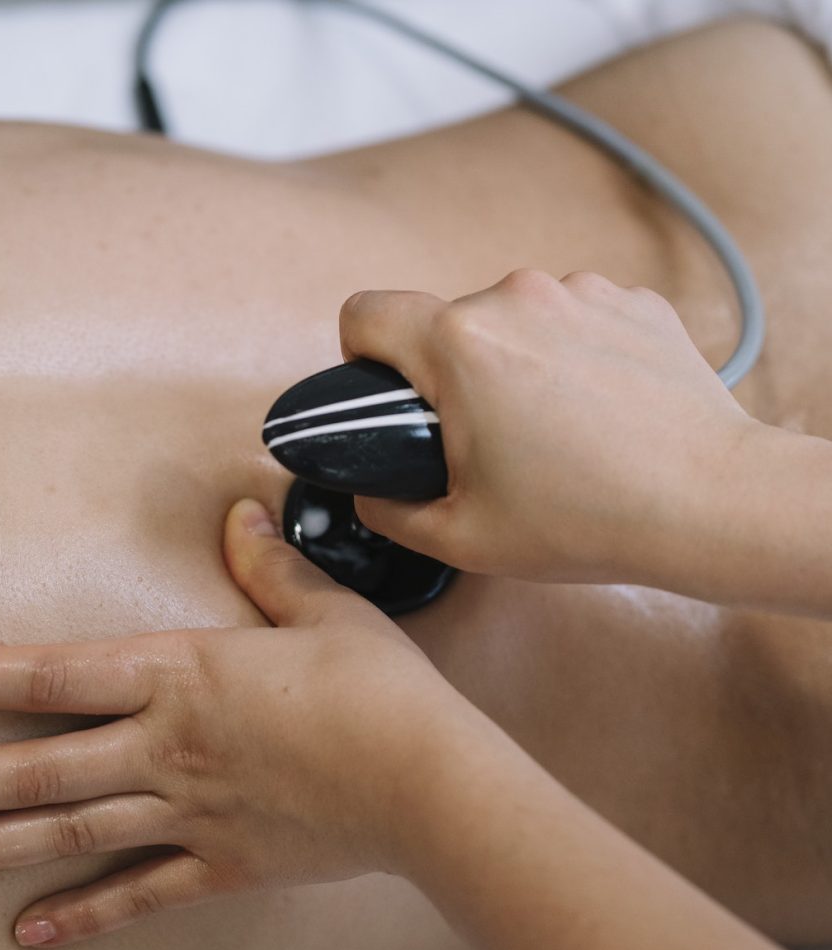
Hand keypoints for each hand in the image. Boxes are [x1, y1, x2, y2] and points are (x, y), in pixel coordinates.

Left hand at [0, 501, 469, 947]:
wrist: (427, 783)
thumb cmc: (379, 693)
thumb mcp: (327, 614)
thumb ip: (272, 566)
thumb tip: (242, 514)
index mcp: (185, 675)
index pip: (54, 674)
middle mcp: (168, 747)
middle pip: (37, 766)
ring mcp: (189, 811)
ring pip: (69, 833)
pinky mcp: (222, 862)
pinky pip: (141, 894)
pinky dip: (85, 917)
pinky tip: (31, 935)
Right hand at [340, 270, 756, 582]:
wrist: (709, 504)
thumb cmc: (587, 519)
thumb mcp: (461, 538)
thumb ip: (389, 510)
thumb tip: (370, 489)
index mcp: (460, 345)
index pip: (365, 312)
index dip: (361, 355)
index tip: (389, 394)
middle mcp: (515, 296)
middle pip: (445, 324)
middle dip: (452, 377)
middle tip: (489, 444)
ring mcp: (581, 291)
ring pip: (512, 320)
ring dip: (515, 363)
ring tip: (555, 430)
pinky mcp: (632, 300)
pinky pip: (573, 319)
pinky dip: (573, 356)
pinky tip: (601, 411)